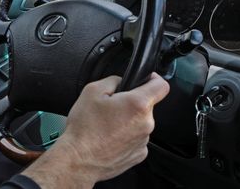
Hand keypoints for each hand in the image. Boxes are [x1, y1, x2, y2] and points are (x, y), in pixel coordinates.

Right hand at [22, 73, 169, 187]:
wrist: (78, 160)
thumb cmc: (84, 128)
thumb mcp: (92, 91)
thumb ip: (114, 80)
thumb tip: (122, 82)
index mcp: (137, 105)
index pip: (161, 86)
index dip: (153, 78)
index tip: (145, 80)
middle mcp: (146, 123)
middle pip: (146, 105)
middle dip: (131, 103)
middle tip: (111, 108)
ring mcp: (143, 141)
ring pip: (140, 122)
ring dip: (128, 120)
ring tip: (107, 125)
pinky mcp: (139, 155)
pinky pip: (136, 138)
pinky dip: (126, 136)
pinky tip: (110, 138)